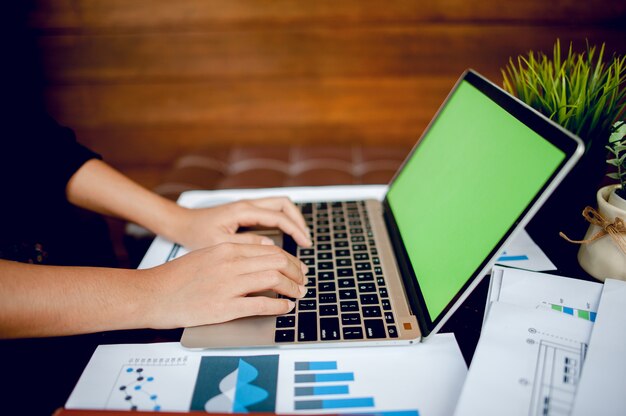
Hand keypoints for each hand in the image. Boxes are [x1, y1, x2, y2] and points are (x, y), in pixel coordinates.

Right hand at [144, 242, 307, 327]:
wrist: (152, 293)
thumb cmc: (177, 277)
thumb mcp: (207, 255)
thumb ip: (233, 255)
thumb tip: (260, 258)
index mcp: (227, 249)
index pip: (271, 249)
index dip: (290, 260)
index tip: (297, 268)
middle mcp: (230, 263)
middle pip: (277, 262)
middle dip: (296, 272)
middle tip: (303, 281)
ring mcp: (228, 284)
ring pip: (274, 279)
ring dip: (292, 288)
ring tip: (298, 294)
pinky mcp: (223, 307)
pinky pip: (261, 304)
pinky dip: (279, 306)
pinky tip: (285, 308)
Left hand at [169, 197, 311, 249]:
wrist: (182, 224)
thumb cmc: (196, 234)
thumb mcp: (220, 244)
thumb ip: (247, 244)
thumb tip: (271, 246)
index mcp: (243, 210)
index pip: (279, 216)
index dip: (295, 230)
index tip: (305, 244)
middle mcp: (248, 204)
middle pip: (284, 204)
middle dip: (299, 220)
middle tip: (306, 240)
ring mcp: (247, 206)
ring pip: (279, 205)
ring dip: (292, 219)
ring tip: (300, 238)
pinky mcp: (246, 211)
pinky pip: (271, 210)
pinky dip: (283, 220)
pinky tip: (285, 235)